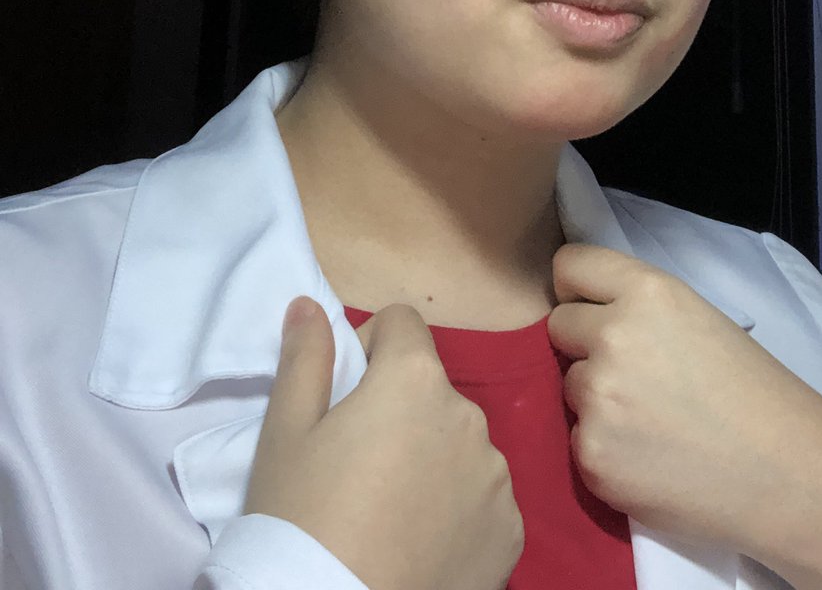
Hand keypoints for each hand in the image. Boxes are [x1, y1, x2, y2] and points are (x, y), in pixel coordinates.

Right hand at [244, 298, 523, 589]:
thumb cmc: (300, 520)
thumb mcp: (284, 434)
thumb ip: (305, 358)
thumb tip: (310, 303)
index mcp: (414, 379)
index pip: (401, 324)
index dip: (368, 349)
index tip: (344, 398)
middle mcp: (469, 413)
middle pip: (430, 389)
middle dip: (399, 410)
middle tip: (357, 467)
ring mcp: (497, 473)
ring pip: (459, 442)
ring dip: (432, 458)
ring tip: (389, 513)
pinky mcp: (511, 527)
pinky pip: (482, 496)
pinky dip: (457, 509)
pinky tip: (422, 544)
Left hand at [546, 244, 821, 582]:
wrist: (786, 473)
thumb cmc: (752, 390)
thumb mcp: (697, 317)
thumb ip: (638, 306)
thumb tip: (589, 312)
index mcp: (647, 292)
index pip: (569, 265)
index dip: (577, 287)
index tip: (590, 305)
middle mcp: (614, 336)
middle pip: (559, 324)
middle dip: (584, 343)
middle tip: (632, 370)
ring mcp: (598, 398)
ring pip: (570, 383)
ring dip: (596, 398)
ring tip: (651, 419)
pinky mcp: (591, 454)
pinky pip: (578, 437)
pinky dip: (604, 446)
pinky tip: (648, 456)